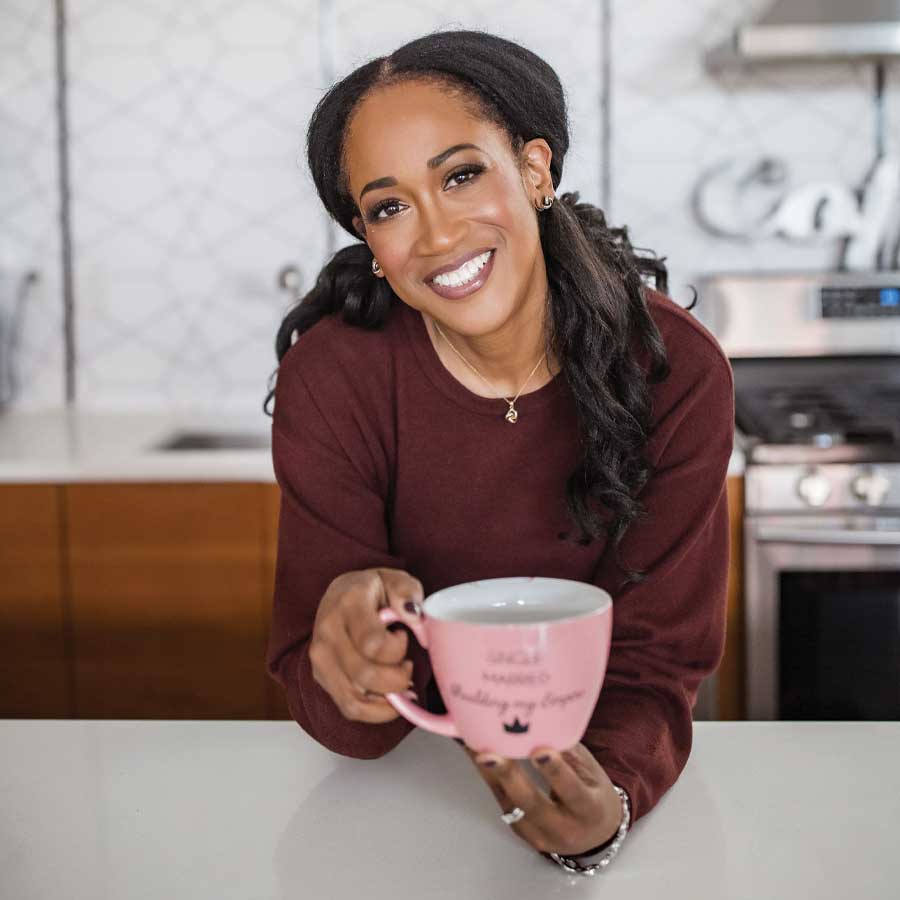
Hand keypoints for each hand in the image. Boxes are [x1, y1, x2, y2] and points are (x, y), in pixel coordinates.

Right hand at [308, 568, 422, 723]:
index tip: (403, 636)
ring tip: (401, 685)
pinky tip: (390, 699)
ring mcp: (320, 657)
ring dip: (387, 700)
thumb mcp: (394, 578)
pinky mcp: (320, 676)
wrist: (339, 594)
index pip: (373, 643)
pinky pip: (348, 708)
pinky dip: (375, 712)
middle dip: (397, 679)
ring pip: (355, 700)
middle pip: (365, 676)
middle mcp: (328, 631)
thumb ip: (406, 592)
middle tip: (407, 665)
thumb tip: (415, 617)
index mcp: (348, 604)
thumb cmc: (372, 589)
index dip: (397, 649)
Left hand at [464, 742, 622, 855]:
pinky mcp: (520, 831)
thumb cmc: (593, 796)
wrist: (592, 835)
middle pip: (531, 803)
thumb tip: (543, 720)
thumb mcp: (590, 772)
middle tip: (488, 752)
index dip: (555, 772)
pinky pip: (501, 803)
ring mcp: (538, 834)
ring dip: (488, 773)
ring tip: (472, 745)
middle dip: (507, 776)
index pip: (572, 791)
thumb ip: (568, 751)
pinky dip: (488, 778)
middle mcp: (563, 828)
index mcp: (589, 810)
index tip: (540, 750)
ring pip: (509, 804)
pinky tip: (475, 754)